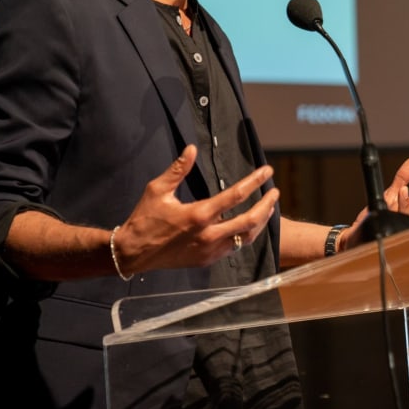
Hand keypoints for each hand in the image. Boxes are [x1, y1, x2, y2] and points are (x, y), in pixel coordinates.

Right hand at [114, 145, 278, 274]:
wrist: (132, 253)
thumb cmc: (144, 219)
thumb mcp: (157, 190)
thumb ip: (178, 169)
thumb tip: (191, 149)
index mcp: (198, 215)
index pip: (236, 195)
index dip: (255, 181)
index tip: (267, 172)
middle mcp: (209, 235)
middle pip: (250, 220)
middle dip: (267, 205)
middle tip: (275, 192)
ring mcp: (209, 250)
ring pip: (246, 237)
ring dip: (260, 222)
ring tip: (268, 208)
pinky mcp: (207, 260)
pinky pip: (234, 247)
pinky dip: (245, 235)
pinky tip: (249, 225)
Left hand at [341, 157, 408, 249]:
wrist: (359, 231)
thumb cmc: (379, 213)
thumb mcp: (392, 191)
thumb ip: (403, 177)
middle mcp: (407, 217)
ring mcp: (397, 224)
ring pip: (406, 216)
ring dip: (406, 202)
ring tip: (404, 189)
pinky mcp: (385, 229)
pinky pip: (390, 220)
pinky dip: (392, 211)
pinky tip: (392, 200)